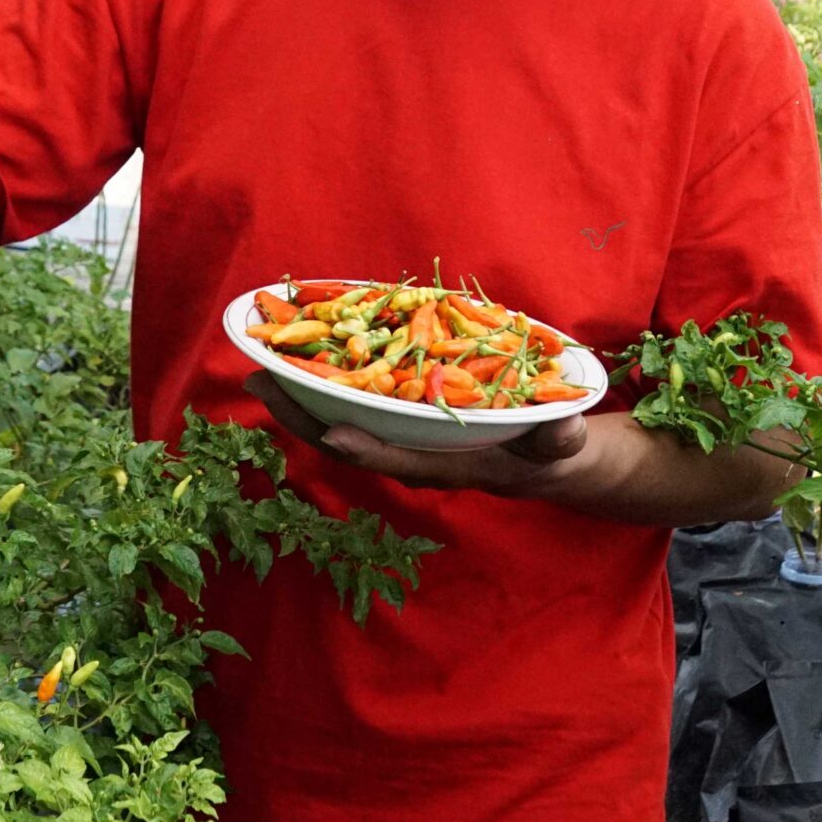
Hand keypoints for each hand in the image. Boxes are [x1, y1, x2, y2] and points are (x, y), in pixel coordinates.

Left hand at [242, 370, 596, 498]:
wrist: (543, 459)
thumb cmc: (550, 452)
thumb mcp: (561, 447)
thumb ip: (559, 440)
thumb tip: (560, 429)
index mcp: (445, 464)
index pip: (396, 459)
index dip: (362, 447)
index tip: (329, 431)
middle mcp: (412, 452)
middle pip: (348, 440)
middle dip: (304, 415)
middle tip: (261, 382)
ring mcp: (401, 437)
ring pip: (342, 421)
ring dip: (302, 399)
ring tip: (262, 368)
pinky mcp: (400, 418)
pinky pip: (354, 403)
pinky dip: (325, 382)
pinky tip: (298, 357)